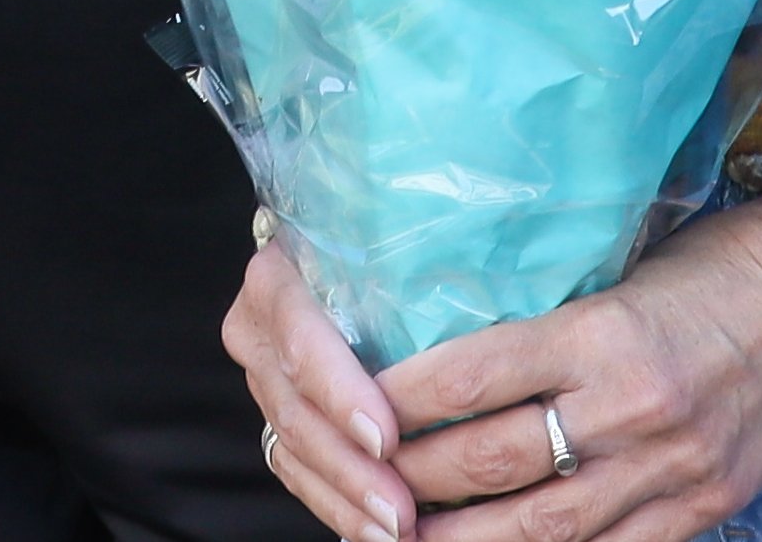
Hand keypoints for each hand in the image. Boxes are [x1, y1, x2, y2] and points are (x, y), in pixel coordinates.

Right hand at [232, 227, 418, 540]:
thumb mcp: (402, 248)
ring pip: (294, 450)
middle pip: (297, 408)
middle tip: (402, 509)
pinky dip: (338, 508)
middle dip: (351, 467)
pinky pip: (297, 475)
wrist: (348, 262)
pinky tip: (374, 534)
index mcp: (281, 275)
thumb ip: (423, 273)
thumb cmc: (398, 247)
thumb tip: (502, 306)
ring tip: (398, 530)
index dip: (339, 390)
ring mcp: (262, 379)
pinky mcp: (275, 420)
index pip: (301, 334)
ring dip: (348, 499)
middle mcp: (260, 328)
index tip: (387, 435)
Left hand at [284, 202, 761, 540]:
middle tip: (356, 485)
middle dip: (408, 483)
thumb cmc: (726, 264)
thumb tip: (459, 345)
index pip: (467, 377)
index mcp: (600, 332)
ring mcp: (668, 468)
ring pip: (539, 528)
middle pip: (487, 463)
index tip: (346, 407)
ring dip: (460, 539)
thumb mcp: (626, 270)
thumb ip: (552, 322)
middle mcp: (628, 407)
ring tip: (403, 538)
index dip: (394, 403)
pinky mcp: (704, 506)